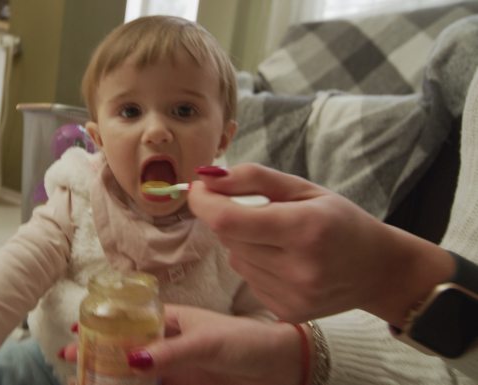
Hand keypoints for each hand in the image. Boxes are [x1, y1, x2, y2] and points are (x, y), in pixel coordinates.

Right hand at [61, 304, 304, 384]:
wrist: (281, 369)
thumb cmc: (246, 342)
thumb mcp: (207, 342)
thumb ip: (171, 352)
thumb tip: (131, 360)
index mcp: (173, 320)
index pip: (130, 318)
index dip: (104, 322)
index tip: (76, 326)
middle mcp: (170, 343)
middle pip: (126, 346)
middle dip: (98, 351)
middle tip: (70, 359)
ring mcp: (176, 367)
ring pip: (135, 371)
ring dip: (112, 375)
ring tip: (84, 379)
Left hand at [189, 164, 454, 324]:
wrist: (378, 270)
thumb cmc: (340, 221)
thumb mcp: (303, 188)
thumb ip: (252, 178)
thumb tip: (206, 177)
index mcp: (304, 228)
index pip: (229, 220)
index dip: (202, 203)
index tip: (197, 188)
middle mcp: (298, 268)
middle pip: (229, 239)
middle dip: (229, 219)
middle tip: (257, 212)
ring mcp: (293, 296)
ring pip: (236, 260)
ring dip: (244, 244)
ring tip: (279, 240)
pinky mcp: (287, 312)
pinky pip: (248, 280)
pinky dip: (256, 266)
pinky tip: (284, 262)